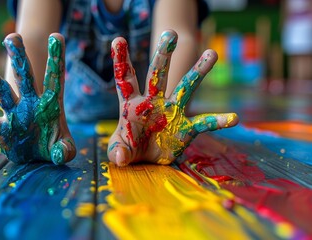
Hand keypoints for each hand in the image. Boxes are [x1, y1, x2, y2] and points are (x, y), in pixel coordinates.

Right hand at [0, 33, 75, 164]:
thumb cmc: (54, 145)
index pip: (54, 78)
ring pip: (2, 93)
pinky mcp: (2, 129)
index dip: (56, 58)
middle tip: (12, 36)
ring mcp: (14, 114)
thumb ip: (65, 151)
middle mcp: (30, 103)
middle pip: (25, 77)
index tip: (56, 36)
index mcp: (50, 103)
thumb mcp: (65, 149)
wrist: (37, 156)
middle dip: (19, 57)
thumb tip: (59, 154)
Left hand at [107, 30, 238, 165]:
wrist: (147, 160)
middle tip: (170, 34)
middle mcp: (154, 102)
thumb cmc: (129, 148)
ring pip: (186, 87)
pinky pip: (204, 123)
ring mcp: (172, 112)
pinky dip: (217, 121)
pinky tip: (234, 118)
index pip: (125, 79)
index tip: (117, 39)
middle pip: (158, 75)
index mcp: (132, 104)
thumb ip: (117, 152)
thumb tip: (123, 157)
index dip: (121, 60)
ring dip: (198, 72)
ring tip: (212, 53)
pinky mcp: (185, 128)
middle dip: (163, 55)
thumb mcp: (118, 151)